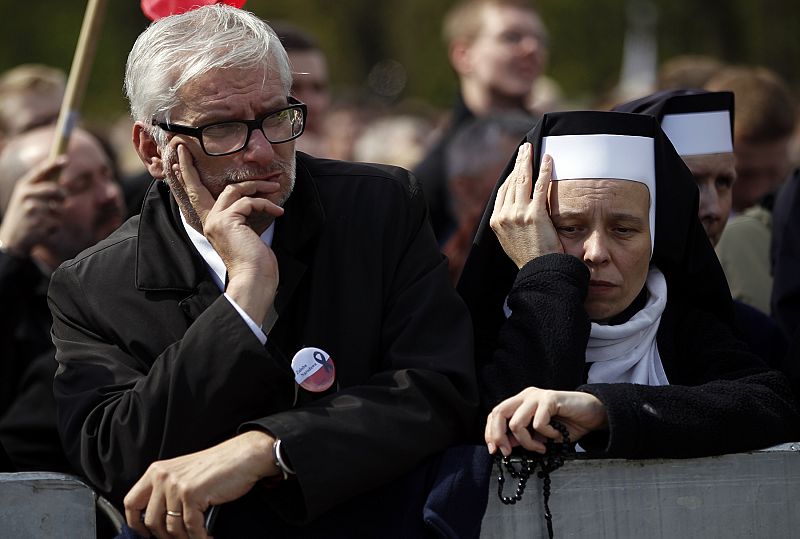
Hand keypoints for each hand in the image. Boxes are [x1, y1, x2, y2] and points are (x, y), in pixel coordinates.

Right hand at [0, 156, 66, 256]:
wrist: (11, 239)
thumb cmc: (24, 215)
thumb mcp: (25, 198)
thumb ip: (40, 187)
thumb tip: (60, 176)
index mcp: (23, 187)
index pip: (40, 172)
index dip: (53, 164)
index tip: (65, 159)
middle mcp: (26, 196)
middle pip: (55, 189)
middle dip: (63, 196)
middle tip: (63, 201)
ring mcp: (31, 210)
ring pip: (59, 209)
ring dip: (57, 216)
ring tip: (43, 220)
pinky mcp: (37, 224)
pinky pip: (57, 223)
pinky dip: (54, 228)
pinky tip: (41, 230)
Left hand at [124, 431, 277, 538]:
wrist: (244, 455)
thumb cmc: (217, 465)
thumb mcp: (184, 473)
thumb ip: (166, 491)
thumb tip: (157, 521)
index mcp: (156, 471)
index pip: (131, 502)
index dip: (136, 524)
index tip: (145, 534)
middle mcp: (162, 477)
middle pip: (151, 521)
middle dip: (165, 536)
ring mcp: (176, 486)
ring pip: (171, 528)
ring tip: (198, 538)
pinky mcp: (192, 494)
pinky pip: (190, 528)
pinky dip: (200, 537)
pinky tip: (208, 536)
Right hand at [175, 144, 282, 322]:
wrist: (255, 280)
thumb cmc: (256, 261)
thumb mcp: (247, 232)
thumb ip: (243, 213)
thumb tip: (255, 196)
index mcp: (211, 224)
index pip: (194, 196)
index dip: (184, 175)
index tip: (177, 156)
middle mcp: (209, 221)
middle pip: (197, 187)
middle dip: (188, 165)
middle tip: (182, 146)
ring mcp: (216, 221)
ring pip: (234, 190)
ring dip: (258, 186)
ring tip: (276, 188)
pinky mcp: (228, 221)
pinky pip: (249, 202)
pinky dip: (266, 204)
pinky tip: (278, 213)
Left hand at [485, 387, 607, 455]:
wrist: (594, 415)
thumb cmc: (568, 425)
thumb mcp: (540, 436)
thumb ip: (523, 437)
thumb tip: (505, 446)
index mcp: (520, 402)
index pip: (496, 414)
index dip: (491, 432)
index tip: (495, 450)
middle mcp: (526, 396)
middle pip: (498, 413)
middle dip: (498, 435)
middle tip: (508, 452)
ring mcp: (537, 396)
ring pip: (517, 422)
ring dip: (528, 442)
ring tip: (541, 447)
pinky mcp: (550, 398)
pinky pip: (538, 423)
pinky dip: (546, 434)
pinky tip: (557, 434)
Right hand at [489, 144, 562, 268]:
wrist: (538, 272)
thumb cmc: (529, 259)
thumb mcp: (511, 241)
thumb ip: (511, 224)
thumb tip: (516, 212)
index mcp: (496, 222)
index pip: (502, 191)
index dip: (510, 176)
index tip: (517, 166)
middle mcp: (504, 216)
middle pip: (511, 182)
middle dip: (519, 163)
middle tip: (524, 149)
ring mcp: (518, 214)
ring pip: (523, 180)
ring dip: (528, 162)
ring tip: (532, 149)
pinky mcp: (534, 214)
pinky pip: (540, 186)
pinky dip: (544, 171)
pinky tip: (548, 160)